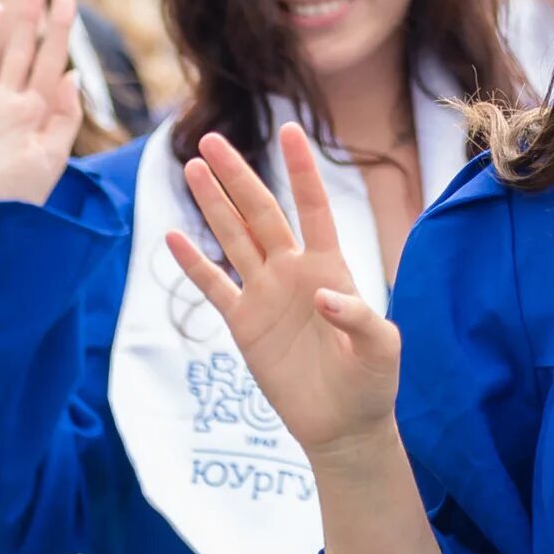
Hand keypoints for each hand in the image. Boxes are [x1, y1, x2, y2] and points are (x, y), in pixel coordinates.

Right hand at [166, 125, 401, 462]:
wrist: (344, 424)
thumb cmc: (372, 383)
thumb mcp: (380, 349)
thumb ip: (359, 319)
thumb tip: (325, 296)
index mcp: (330, 268)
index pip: (314, 209)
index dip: (302, 171)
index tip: (289, 130)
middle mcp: (294, 272)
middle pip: (260, 214)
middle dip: (237, 177)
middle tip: (210, 139)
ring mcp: (265, 295)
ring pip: (233, 240)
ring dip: (213, 205)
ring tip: (193, 168)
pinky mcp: (244, 325)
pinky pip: (213, 287)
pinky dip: (193, 264)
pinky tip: (173, 236)